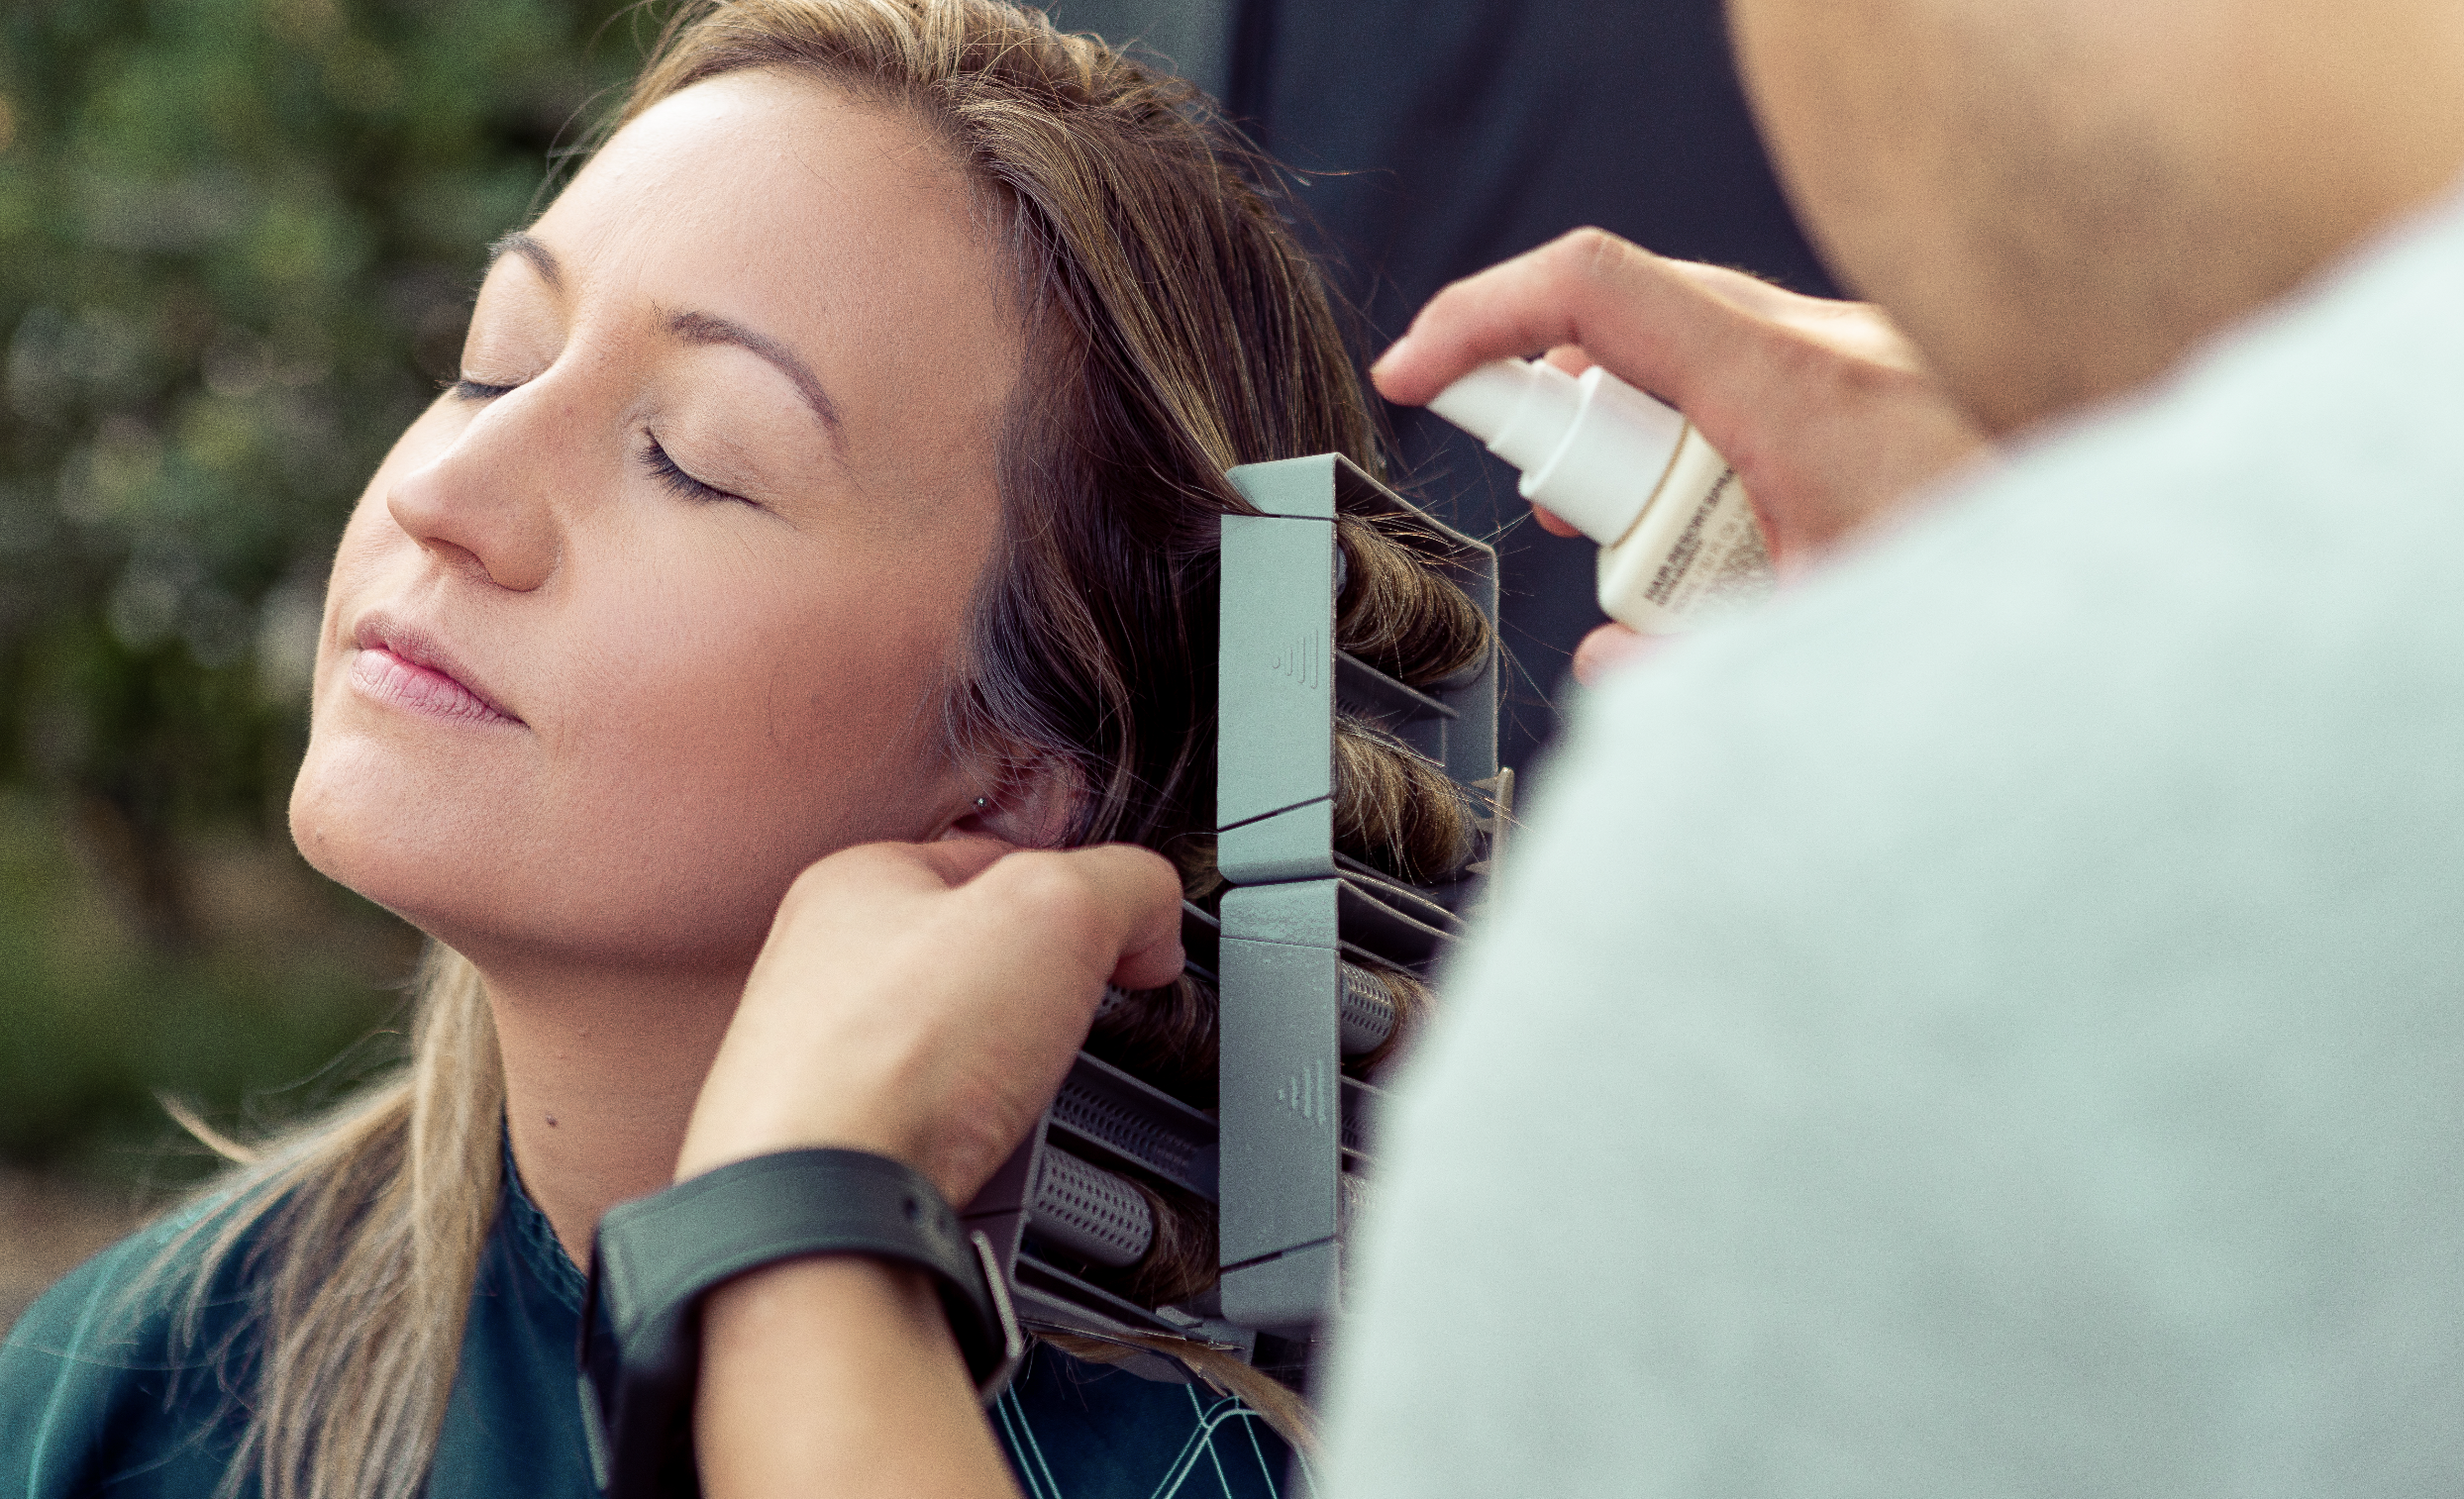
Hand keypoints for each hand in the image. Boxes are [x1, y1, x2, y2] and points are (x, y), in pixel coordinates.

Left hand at [676, 837, 1184, 1204]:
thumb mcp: (1058, 911)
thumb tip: (1152, 915)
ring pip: (960, 1056)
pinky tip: (982, 1154)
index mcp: (858, 884)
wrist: (820, 1212)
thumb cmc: (896, 1059)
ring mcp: (818, 1065)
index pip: (1000, 859)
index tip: (1125, 941)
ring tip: (1019, 1103)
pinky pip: (934, 1131)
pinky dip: (975, 1145)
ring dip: (1012, 1081)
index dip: (1079, 895)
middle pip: (982, 962)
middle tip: (1070, 1023)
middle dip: (1044, 998)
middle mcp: (823, 971)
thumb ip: (1126, 885)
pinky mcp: (831, 1149)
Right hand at [1373, 228, 1992, 680]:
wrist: (2151, 574)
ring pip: (1684, 345)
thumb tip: (1606, 667)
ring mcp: (1850, 352)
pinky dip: (1692, 434)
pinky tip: (1711, 523)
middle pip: (1626, 316)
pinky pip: (1742, 373)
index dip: (1480, 318)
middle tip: (1550, 517)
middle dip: (1553, 410)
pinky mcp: (1874, 379)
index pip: (1592, 288)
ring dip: (1626, 428)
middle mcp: (1817, 343)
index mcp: (1790, 388)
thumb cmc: (2007, 596)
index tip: (1414, 374)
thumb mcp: (1828, 647)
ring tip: (1622, 535)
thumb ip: (1694, 668)